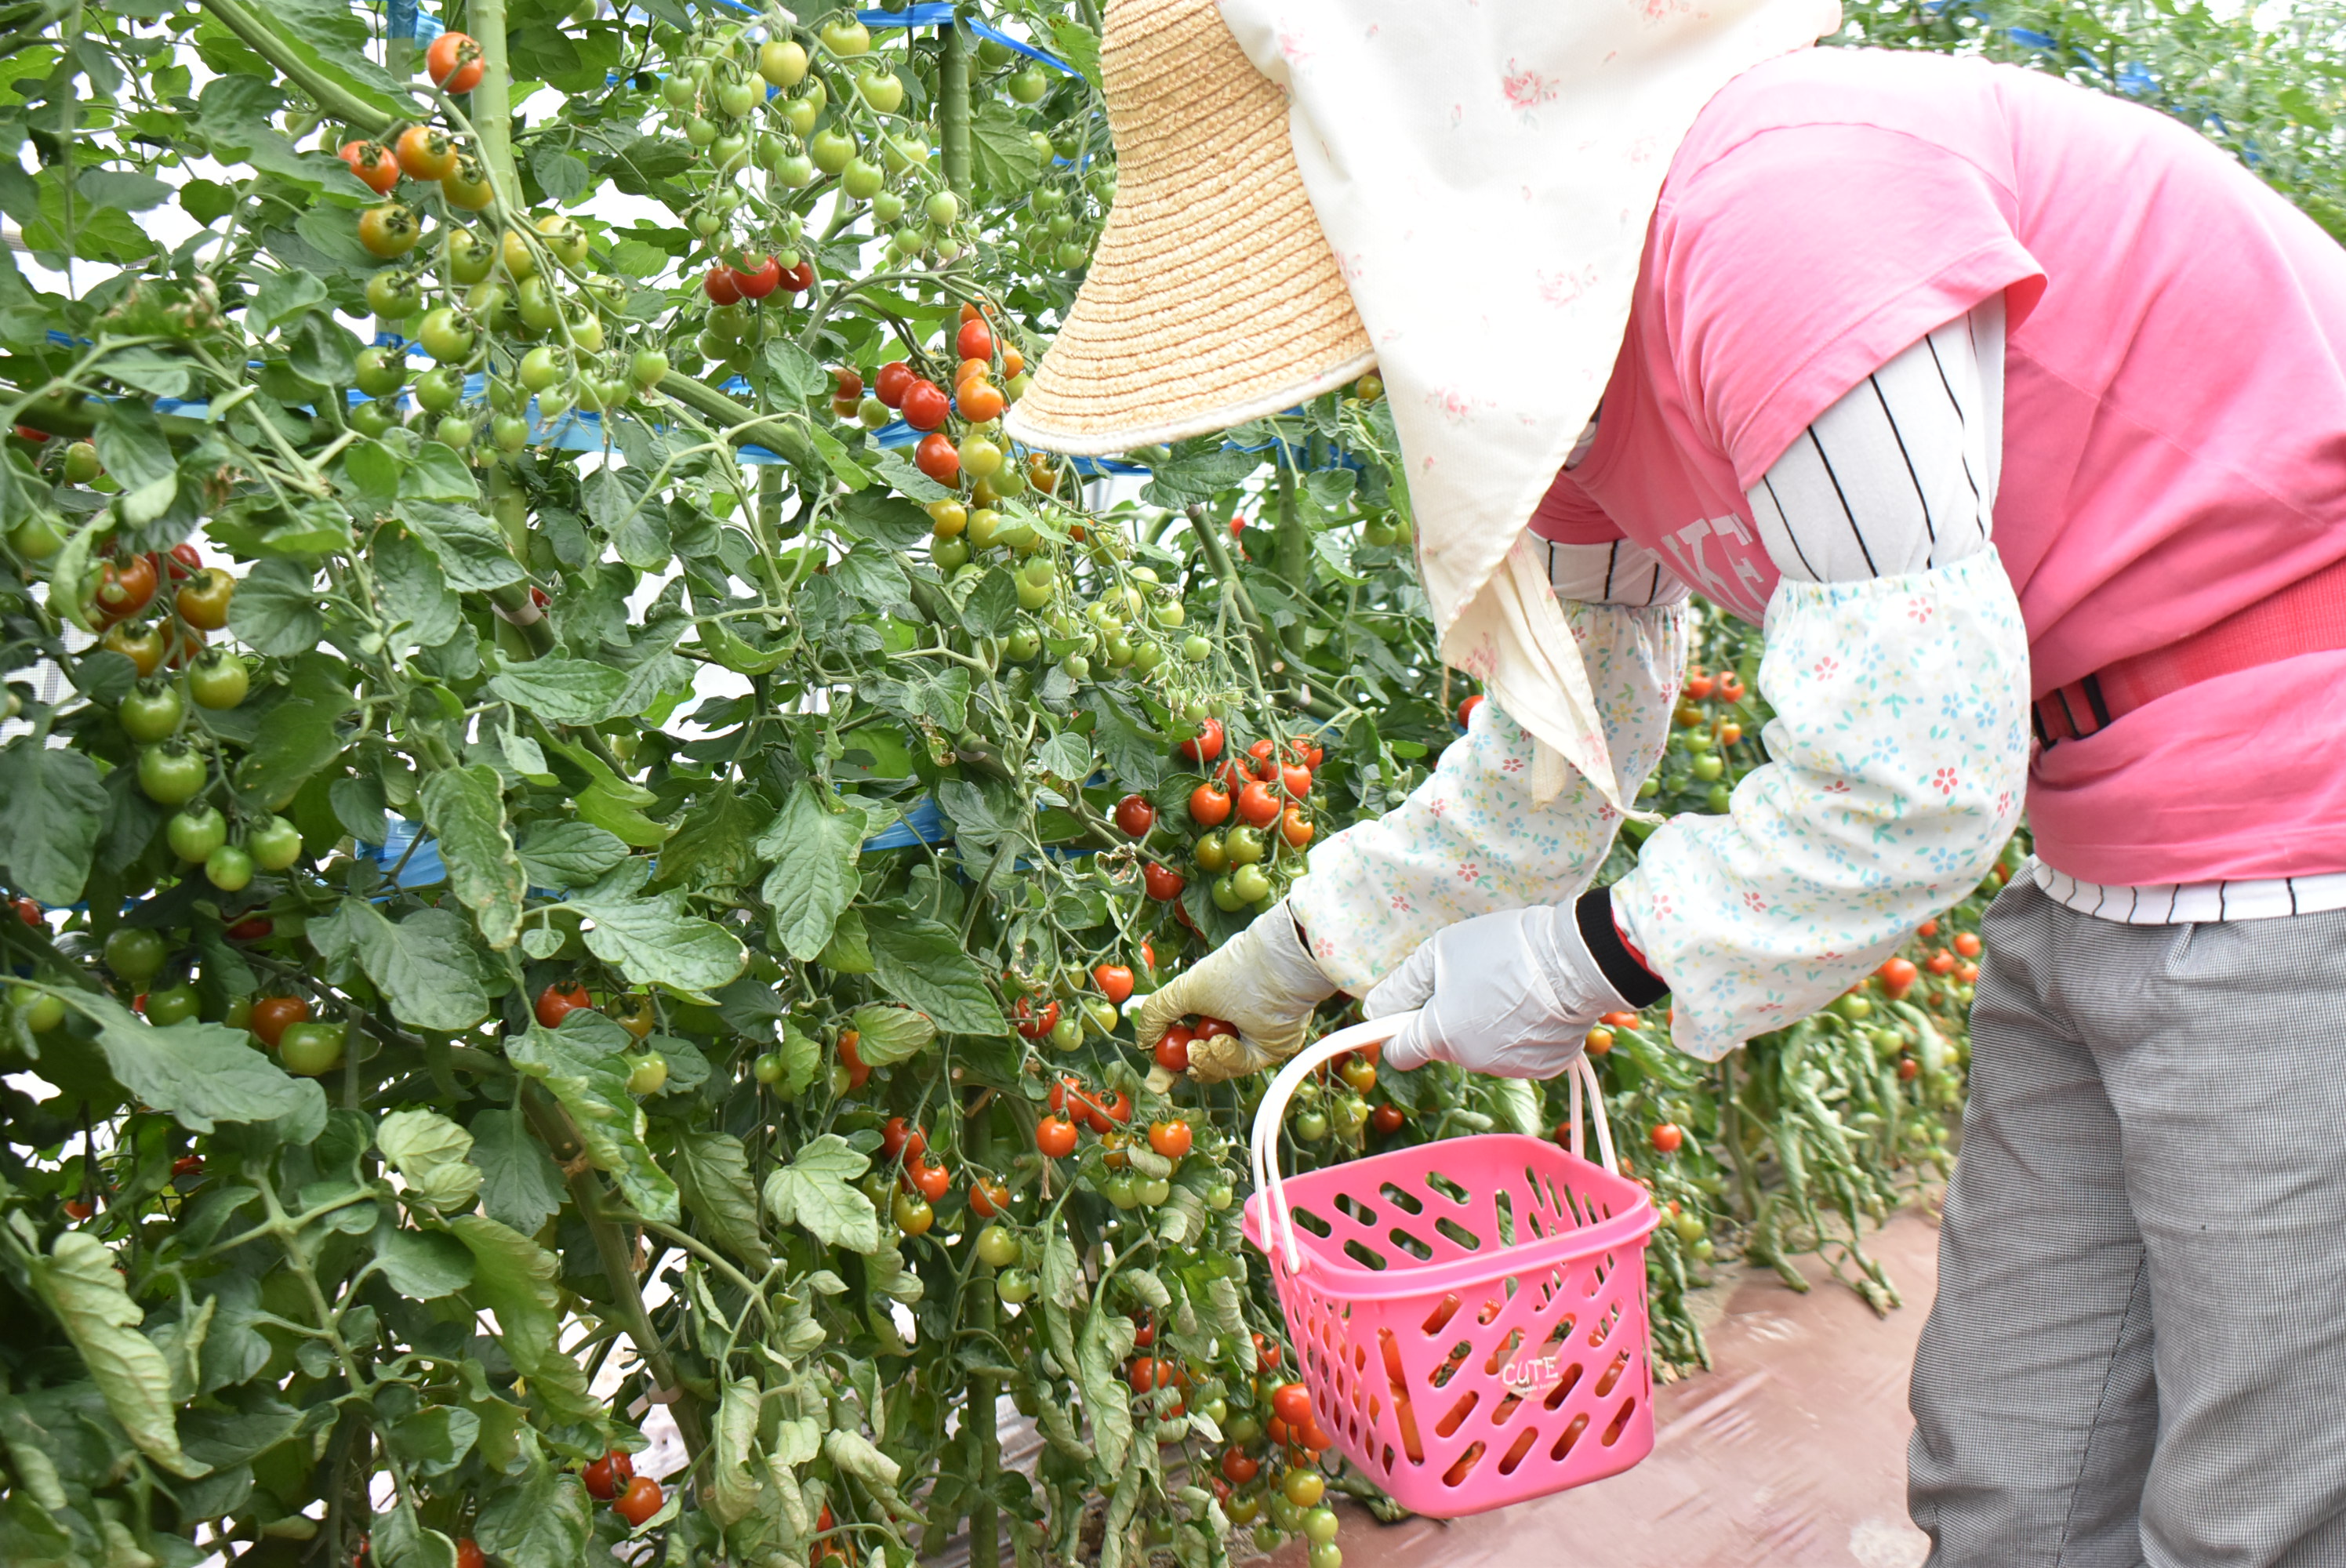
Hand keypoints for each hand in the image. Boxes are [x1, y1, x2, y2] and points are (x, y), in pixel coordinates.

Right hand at [1135, 901, 1339, 1082]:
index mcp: (1208, 1007)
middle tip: (1167, 1076)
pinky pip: (1241, 1066)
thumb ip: (1158, 1013)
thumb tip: (1144, 1043)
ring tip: (1199, 1046)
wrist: (1275, 971)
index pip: (1184, 1041)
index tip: (1156, 1078)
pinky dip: (1228, 1057)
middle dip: (1184, 1068)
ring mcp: (1247, 1039)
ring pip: (1219, 1068)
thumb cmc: (1232, 972)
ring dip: (1204, 1061)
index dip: (1169, 1063)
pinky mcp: (1266, 1050)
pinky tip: (1224, 1041)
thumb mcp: (1183, 990)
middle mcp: (1228, 1024)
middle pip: (1201, 1062)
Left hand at [1364, 904, 1628, 1077]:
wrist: (1577, 960)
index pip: (1399, 1052)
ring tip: (1509, 986)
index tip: (1407, 1010)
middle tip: (1472, 979)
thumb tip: (1374, 1008)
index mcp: (1440, 1036)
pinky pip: (1516, 1051)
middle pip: (1444, 1044)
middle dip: (1449, 1017)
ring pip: (1480, 1047)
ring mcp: (1509, 1068)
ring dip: (1484, 1024)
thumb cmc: (1504, 948)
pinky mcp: (1542, 1067)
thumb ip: (1402, 985)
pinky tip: (1533, 1003)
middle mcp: (1471, 1062)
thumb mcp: (1440, 952)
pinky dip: (1518, 1032)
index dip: (1397, 1029)